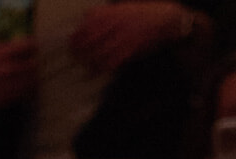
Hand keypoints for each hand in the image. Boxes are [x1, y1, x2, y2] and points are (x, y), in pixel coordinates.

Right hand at [0, 28, 36, 111]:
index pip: (23, 47)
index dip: (32, 44)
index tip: (34, 44)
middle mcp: (7, 70)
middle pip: (32, 65)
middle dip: (36, 61)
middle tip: (36, 59)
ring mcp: (10, 86)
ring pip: (32, 81)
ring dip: (35, 76)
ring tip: (34, 73)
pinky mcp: (10, 98)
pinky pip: (26, 93)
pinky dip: (30, 89)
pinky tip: (28, 85)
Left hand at [70, 2, 189, 73]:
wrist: (164, 18)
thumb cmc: (141, 15)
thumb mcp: (120, 9)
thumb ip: (104, 15)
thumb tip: (86, 22)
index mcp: (110, 12)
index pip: (87, 24)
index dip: (77, 36)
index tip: (71, 45)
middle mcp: (115, 22)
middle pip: (91, 38)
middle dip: (81, 50)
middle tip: (76, 59)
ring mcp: (123, 34)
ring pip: (100, 50)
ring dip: (91, 61)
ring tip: (86, 68)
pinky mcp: (132, 46)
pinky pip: (114, 59)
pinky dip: (104, 66)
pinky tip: (99, 71)